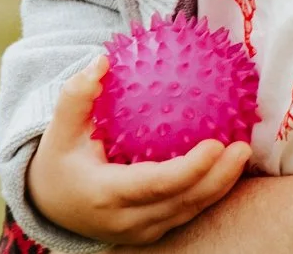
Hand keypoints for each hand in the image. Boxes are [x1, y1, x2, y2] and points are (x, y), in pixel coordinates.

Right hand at [28, 54, 250, 244]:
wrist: (49, 205)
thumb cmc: (60, 159)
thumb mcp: (60, 128)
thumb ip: (78, 95)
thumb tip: (103, 61)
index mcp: (105, 195)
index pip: (156, 185)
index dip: (189, 169)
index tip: (216, 144)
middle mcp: (125, 220)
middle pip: (181, 202)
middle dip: (218, 179)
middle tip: (243, 146)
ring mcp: (139, 231)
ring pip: (188, 211)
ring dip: (220, 186)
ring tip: (243, 152)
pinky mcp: (150, 232)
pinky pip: (184, 212)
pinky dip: (209, 191)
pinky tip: (228, 165)